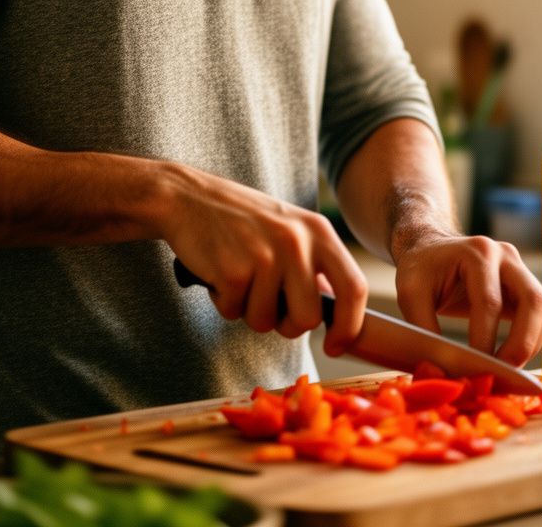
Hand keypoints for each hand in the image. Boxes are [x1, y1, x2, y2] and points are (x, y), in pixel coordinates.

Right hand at [159, 162, 367, 352]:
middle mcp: (298, 242)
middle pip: (308, 319)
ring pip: (267, 322)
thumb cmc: (241, 220)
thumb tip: (338, 317)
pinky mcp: (234, 270)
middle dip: (286, 324)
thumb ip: (314, 264)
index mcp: (319, 231)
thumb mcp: (290, 230)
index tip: (333, 345)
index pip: (354, 288)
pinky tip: (218, 271)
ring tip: (238, 275)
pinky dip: (224, 301)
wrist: (187, 196)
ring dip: (249, 310)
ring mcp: (266, 256)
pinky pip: (234, 313)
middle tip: (266, 300)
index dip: (349, 326)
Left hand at [393, 230, 541, 365]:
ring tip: (507, 369)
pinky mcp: (526, 284)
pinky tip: (512, 357)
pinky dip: (533, 338)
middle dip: (522, 344)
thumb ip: (423, 328)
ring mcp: (519, 267)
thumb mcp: (410, 293)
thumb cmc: (421, 269)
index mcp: (476, 252)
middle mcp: (505, 255)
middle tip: (502, 373)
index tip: (474, 370)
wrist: (432, 248)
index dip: (485, 340)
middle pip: (532, 301)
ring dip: (532, 344)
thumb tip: (439, 369)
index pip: (489, 302)